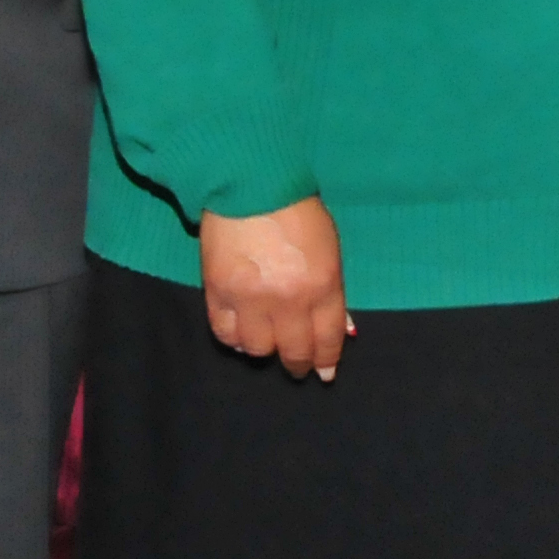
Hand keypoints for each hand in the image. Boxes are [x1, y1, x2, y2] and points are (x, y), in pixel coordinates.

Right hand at [201, 197, 349, 379]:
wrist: (250, 185)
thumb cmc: (298, 212)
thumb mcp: (329, 250)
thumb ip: (332, 293)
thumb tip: (341, 330)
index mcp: (322, 286)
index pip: (327, 340)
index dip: (325, 361)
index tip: (323, 372)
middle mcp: (287, 300)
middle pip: (293, 351)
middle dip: (297, 364)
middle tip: (296, 366)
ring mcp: (250, 299)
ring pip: (257, 349)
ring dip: (264, 349)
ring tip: (266, 340)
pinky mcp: (218, 292)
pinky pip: (225, 333)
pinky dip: (234, 339)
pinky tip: (241, 334)